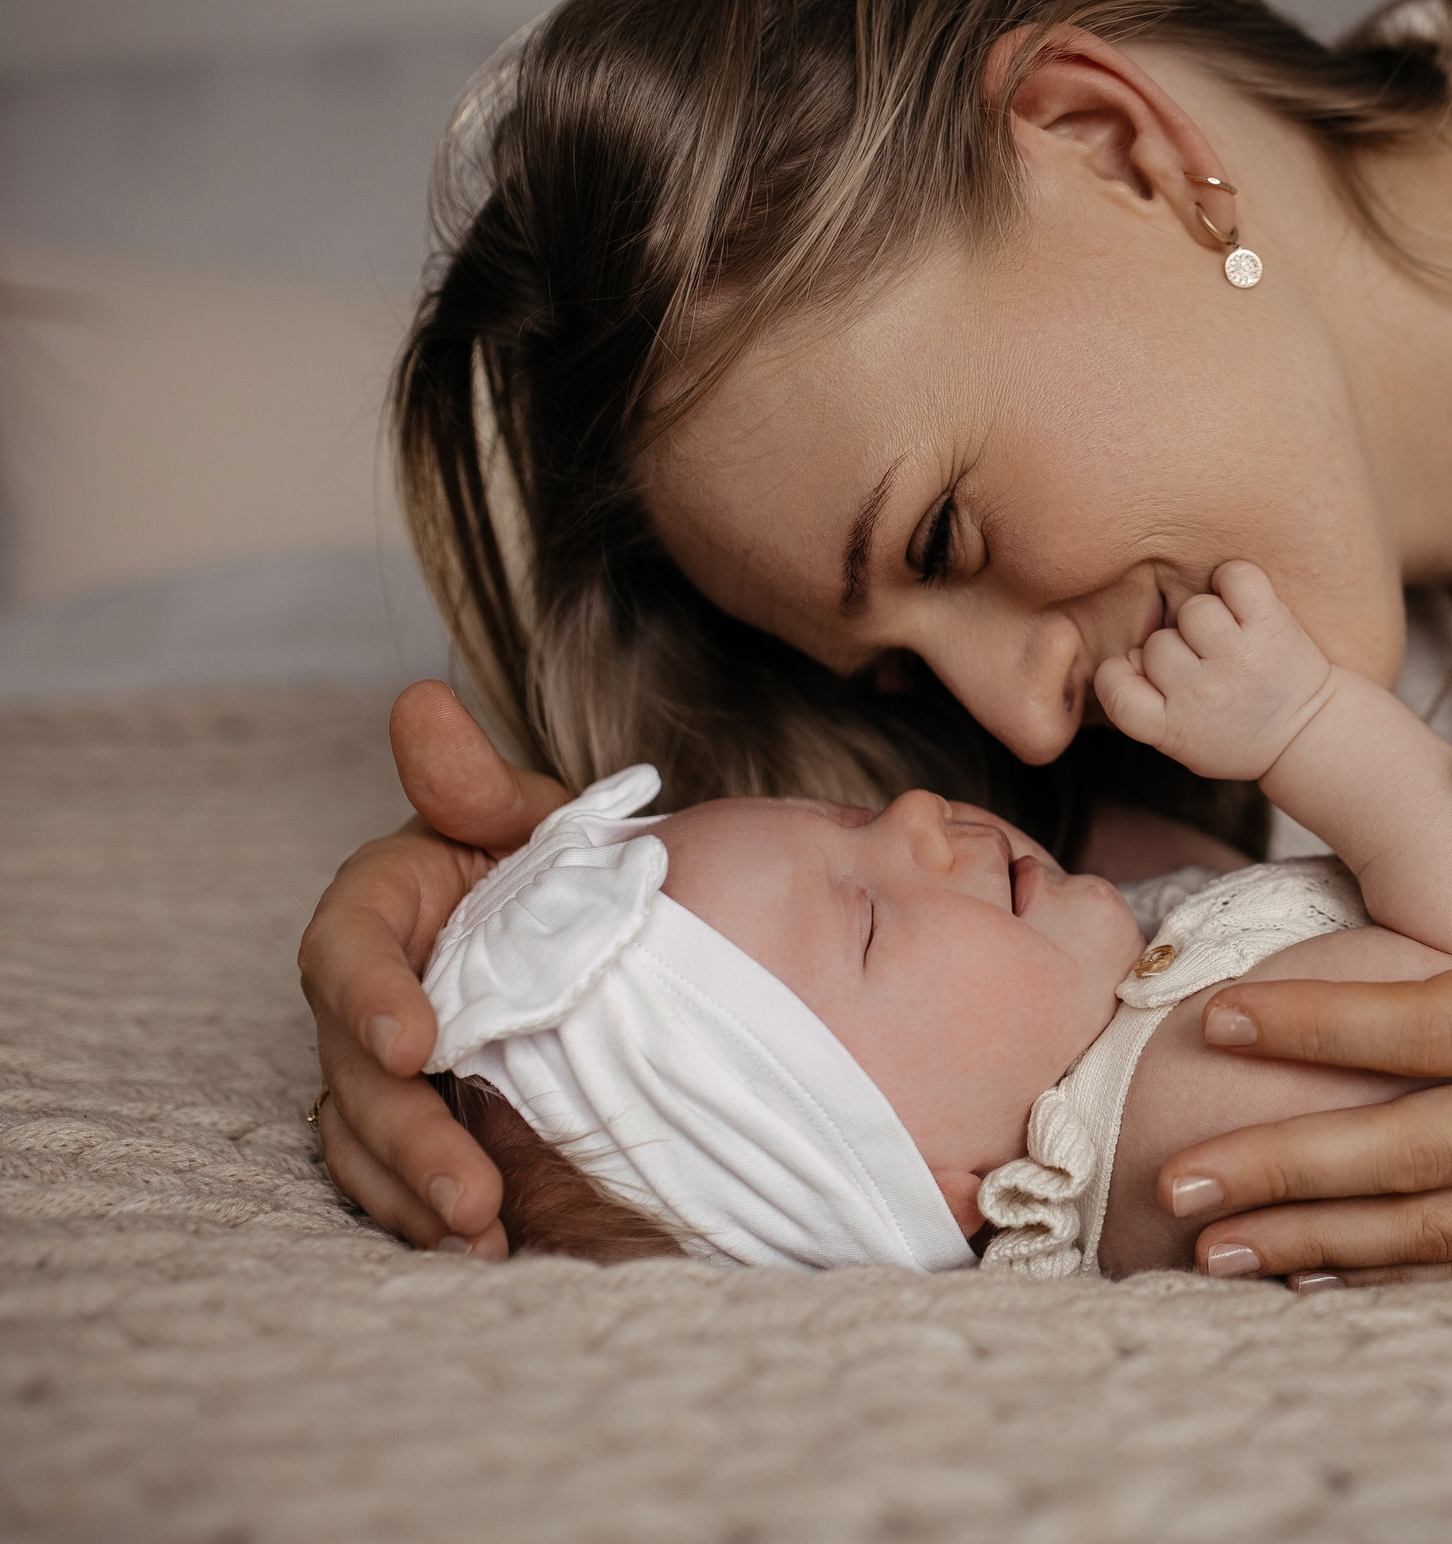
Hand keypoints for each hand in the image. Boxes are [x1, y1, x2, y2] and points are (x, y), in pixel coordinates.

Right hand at [298, 680, 570, 1256]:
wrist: (601, 933)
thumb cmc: (554, 866)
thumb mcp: (531, 819)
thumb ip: (476, 781)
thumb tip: (418, 702)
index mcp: (383, 904)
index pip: (347, 948)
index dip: (370, 996)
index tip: (414, 1042)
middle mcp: (367, 992)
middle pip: (356, 1070)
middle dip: (409, 1134)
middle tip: (472, 1192)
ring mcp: (382, 1066)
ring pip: (367, 1138)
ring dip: (416, 1194)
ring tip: (482, 1239)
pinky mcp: (417, 1119)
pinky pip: (397, 1177)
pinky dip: (430, 1217)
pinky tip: (489, 1252)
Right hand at [1094, 562, 1336, 779]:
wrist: (1308, 735)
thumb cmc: (1236, 734)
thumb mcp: (1180, 742)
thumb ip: (1143, 706)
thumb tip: (1128, 657)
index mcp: (1172, 728)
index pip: (1115, 690)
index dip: (1119, 674)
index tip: (1146, 678)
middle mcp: (1203, 694)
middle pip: (1156, 643)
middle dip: (1177, 649)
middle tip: (1208, 669)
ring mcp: (1238, 658)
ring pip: (1192, 610)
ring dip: (1207, 618)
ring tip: (1230, 641)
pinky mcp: (1270, 626)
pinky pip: (1235, 578)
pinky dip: (1235, 581)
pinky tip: (1243, 605)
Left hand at [1154, 746, 1451, 1283]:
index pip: (1430, 1021)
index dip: (1317, 1025)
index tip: (1217, 1021)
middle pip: (1412, 1144)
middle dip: (1285, 1163)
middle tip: (1175, 1183)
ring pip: (1445, 1225)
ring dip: (1323, 1239)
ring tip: (1218, 1251)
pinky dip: (1412, 1280)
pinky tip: (1334, 1278)